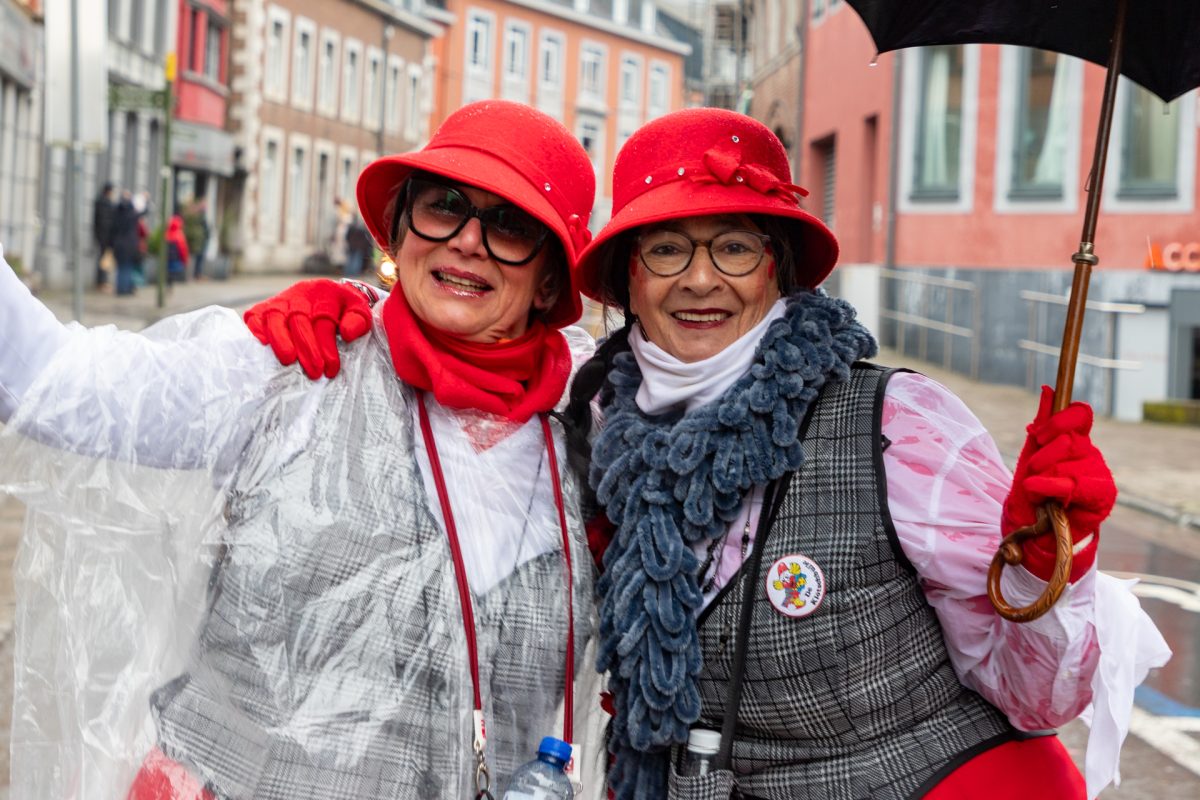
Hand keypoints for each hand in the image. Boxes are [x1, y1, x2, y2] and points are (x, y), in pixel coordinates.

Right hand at [243, 280, 373, 378]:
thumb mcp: (359, 311)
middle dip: (306, 348)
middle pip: (299, 320)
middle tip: (314, 372)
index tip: (331, 369)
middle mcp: (300, 295)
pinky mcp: (265, 307)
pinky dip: (255, 328)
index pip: (324, 321)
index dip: (326, 347)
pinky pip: (255, 314)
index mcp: (325, 294)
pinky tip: (262, 344)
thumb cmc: (343, 309)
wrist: (328, 293)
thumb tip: (347, 334)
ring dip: (280, 339)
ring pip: (275, 316)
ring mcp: (281, 300)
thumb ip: (358, 321)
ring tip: (287, 361)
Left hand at [1001, 386, 1116, 581]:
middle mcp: (1090, 453)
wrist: (1034, 529)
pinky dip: (1053, 487)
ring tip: (1036, 490)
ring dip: (1044, 475)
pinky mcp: (1102, 495)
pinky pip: (1079, 484)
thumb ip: (1042, 422)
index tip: (1037, 435)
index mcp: (1075, 439)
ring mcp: (1099, 473)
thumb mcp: (1031, 453)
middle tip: (1032, 470)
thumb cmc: (1033, 490)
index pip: (1079, 414)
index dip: (1059, 420)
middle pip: (1071, 438)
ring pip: (1072, 461)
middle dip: (1044, 453)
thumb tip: (1048, 389)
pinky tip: (1041, 493)